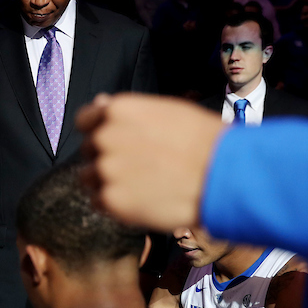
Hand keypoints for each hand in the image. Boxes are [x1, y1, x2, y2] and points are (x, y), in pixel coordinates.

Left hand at [76, 93, 222, 232]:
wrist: (223, 175)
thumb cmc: (203, 140)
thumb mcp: (166, 111)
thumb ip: (128, 112)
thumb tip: (99, 104)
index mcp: (118, 111)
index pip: (85, 120)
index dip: (97, 131)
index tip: (112, 141)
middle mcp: (105, 137)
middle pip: (88, 150)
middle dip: (105, 157)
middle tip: (137, 166)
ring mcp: (106, 170)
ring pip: (89, 178)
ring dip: (106, 182)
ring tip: (139, 184)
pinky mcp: (111, 200)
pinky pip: (98, 202)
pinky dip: (114, 204)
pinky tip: (140, 198)